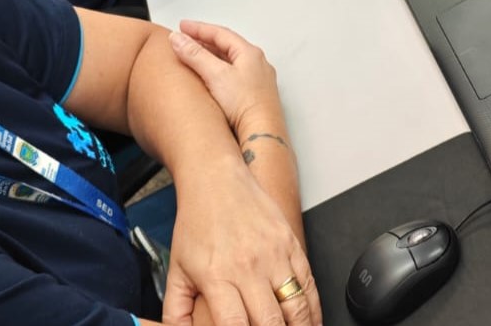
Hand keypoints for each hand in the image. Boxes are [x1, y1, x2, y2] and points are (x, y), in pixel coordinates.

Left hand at [162, 158, 322, 325]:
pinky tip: (310, 322)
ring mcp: (274, 255)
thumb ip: (176, 310)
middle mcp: (248, 267)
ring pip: (297, 307)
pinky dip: (313, 310)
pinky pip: (309, 285)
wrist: (216, 179)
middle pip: (271, 322)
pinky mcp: (291, 245)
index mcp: (217, 276)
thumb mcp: (176, 268)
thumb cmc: (197, 221)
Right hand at [169, 21, 281, 133]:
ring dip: (211, 56)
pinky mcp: (254, 96)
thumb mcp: (215, 75)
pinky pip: (233, 76)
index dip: (198, 28)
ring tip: (194, 57)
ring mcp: (257, 80)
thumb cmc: (247, 105)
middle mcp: (257, 64)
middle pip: (226, 46)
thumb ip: (195, 55)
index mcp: (249, 53)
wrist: (263, 133)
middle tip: (186, 40)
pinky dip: (218, 71)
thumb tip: (178, 39)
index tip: (182, 26)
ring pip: (230, 61)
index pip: (220, 33)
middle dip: (203, 41)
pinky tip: (211, 80)